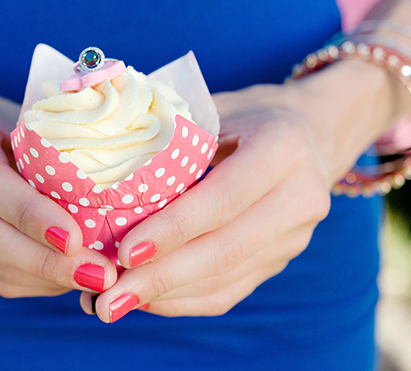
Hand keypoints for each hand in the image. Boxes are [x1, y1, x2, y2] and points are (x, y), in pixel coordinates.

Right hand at [0, 70, 117, 297]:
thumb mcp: (16, 111)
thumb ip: (48, 143)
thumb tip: (112, 183)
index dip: (30, 214)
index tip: (75, 239)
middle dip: (45, 261)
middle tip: (99, 274)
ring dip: (45, 278)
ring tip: (96, 281)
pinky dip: (36, 281)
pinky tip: (69, 278)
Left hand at [80, 80, 342, 321]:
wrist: (309, 133)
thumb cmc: (246, 115)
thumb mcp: (215, 107)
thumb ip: (173, 135)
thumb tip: (101, 170)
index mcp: (281, 149)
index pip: (222, 199)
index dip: (173, 229)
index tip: (125, 253)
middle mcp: (300, 198)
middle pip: (225, 250)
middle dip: (162, 278)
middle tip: (109, 298)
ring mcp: (295, 236)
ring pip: (227, 278)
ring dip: (167, 296)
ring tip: (115, 303)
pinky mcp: (281, 258)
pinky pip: (232, 290)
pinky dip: (186, 300)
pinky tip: (148, 300)